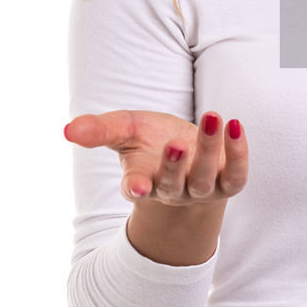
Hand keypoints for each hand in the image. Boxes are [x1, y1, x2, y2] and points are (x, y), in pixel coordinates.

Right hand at [63, 110, 248, 206]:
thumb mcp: (124, 130)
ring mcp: (202, 189)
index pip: (136, 188)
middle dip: (174, 165)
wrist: (190, 151)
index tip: (136, 187)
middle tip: (176, 142)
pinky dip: (238, 153)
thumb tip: (69, 129)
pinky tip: (235, 126)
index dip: (135, 187)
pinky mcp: (229, 182)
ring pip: (206, 177)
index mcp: (143, 182)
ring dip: (210, 148)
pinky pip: (236, 174)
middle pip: (173, 183)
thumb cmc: (152, 141)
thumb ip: (99, 130)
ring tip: (213, 115)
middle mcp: (173, 190)